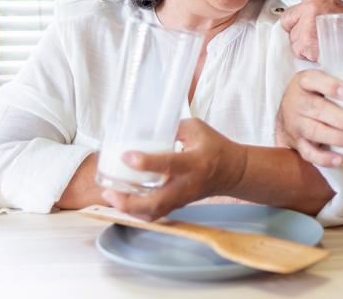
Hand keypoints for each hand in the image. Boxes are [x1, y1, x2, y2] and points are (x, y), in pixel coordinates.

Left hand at [101, 119, 245, 220]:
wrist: (233, 171)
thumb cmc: (215, 146)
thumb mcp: (197, 128)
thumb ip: (172, 127)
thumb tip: (143, 128)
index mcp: (194, 162)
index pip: (169, 164)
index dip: (146, 162)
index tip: (126, 156)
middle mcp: (187, 184)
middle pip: (156, 202)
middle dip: (128, 201)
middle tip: (109, 190)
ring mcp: (183, 199)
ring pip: (154, 213)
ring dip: (129, 209)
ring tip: (111, 197)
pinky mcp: (179, 205)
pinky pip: (156, 215)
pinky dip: (137, 212)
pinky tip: (123, 203)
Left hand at [259, 0, 342, 60]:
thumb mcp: (335, 11)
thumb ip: (315, 11)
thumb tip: (299, 22)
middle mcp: (312, 7)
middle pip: (287, 19)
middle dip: (297, 30)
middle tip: (318, 34)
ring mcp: (308, 23)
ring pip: (292, 37)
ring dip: (304, 44)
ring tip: (324, 42)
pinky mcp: (307, 41)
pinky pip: (298, 50)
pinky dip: (308, 54)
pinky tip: (322, 50)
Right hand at [276, 70, 342, 166]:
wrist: (287, 114)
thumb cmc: (313, 94)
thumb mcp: (319, 80)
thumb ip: (340, 77)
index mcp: (303, 82)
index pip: (313, 80)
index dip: (329, 86)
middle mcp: (296, 102)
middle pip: (316, 109)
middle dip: (341, 119)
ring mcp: (295, 124)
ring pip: (313, 131)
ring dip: (337, 137)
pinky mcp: (296, 143)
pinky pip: (309, 153)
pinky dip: (325, 158)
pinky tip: (341, 159)